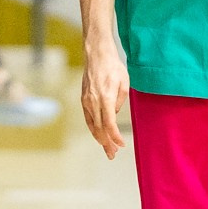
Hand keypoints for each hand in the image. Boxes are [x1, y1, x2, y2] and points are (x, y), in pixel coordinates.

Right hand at [79, 38, 129, 160]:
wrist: (96, 54)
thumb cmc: (113, 66)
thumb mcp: (124, 83)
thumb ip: (119, 101)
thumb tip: (113, 114)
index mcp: (105, 98)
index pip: (109, 124)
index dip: (115, 137)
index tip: (121, 144)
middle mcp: (93, 102)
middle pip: (99, 129)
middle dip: (106, 143)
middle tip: (113, 154)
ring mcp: (86, 101)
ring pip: (92, 125)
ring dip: (99, 139)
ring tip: (107, 148)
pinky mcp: (83, 99)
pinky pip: (88, 119)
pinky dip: (93, 129)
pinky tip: (98, 135)